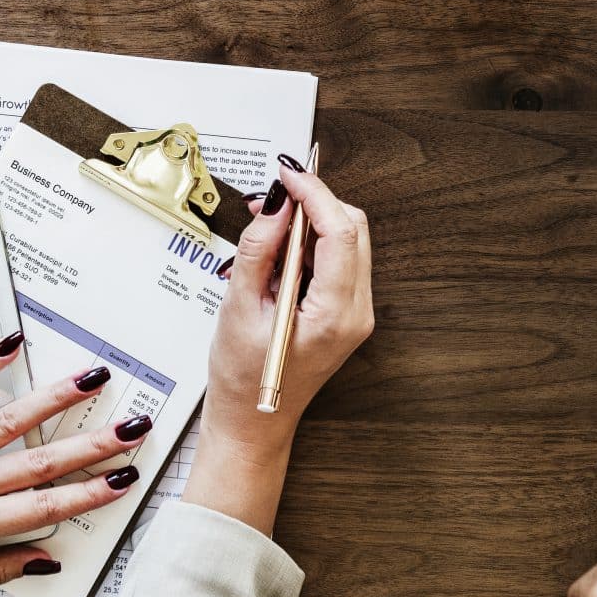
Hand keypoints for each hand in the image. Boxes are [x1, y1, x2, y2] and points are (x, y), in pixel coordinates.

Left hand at [0, 337, 146, 596]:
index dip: (88, 492)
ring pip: (7, 422)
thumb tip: (40, 559)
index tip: (122, 479)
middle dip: (92, 443)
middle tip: (132, 427)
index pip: (41, 508)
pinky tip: (9, 344)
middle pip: (38, 462)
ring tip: (91, 379)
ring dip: (55, 399)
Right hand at [180, 162, 374, 533]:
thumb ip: (259, 251)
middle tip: (273, 198)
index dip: (314, 193)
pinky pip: (339, 260)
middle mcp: (357, 312)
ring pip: (348, 240)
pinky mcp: (347, 312)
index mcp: (335, 314)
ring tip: (269, 230)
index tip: (288, 174)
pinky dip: (313, 244)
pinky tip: (280, 253)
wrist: (253, 423)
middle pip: (352, 229)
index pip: (340, 231)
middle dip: (315, 203)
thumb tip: (277, 205)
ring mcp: (357, 313)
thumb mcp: (239, 309)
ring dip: (312, 223)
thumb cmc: (242, 380)